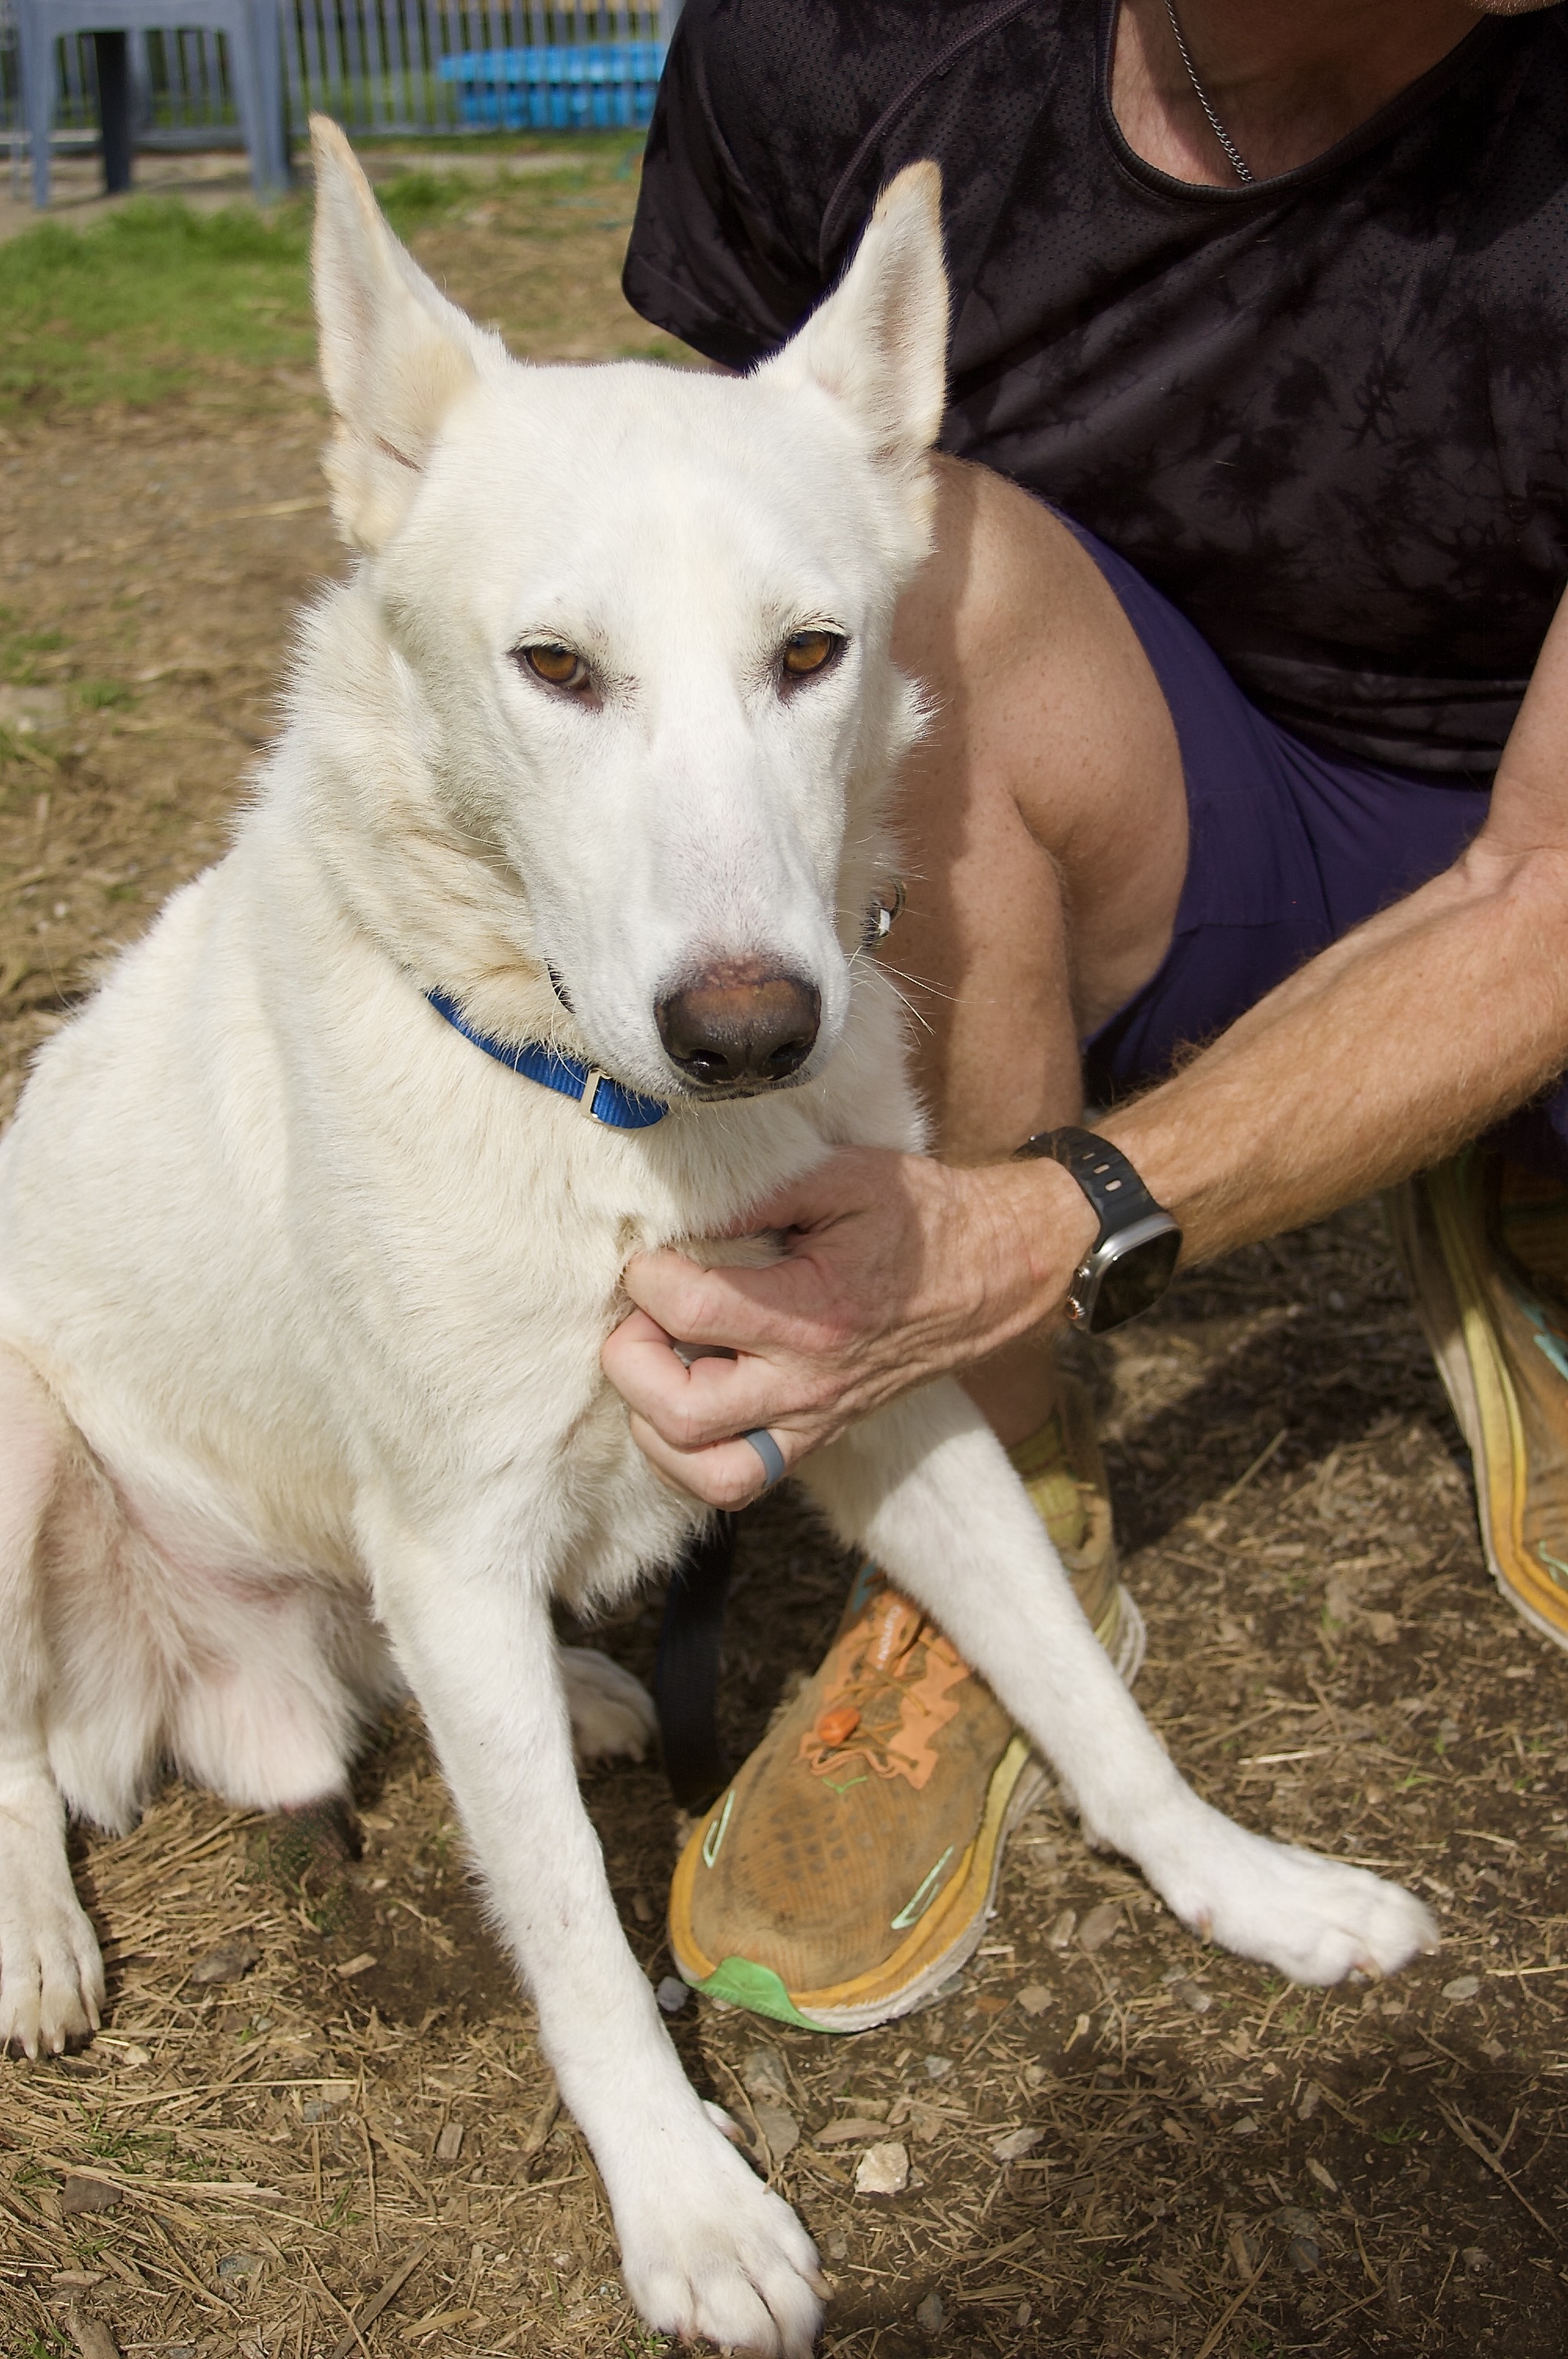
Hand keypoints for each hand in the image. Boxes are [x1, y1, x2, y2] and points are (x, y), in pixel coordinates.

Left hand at [600, 1145, 1096, 1506]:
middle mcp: (811, 1383)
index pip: (690, 1310)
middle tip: (642, 1314)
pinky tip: (682, 1402)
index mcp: (816, 1311)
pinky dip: (689, 1456)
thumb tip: (682, 1206)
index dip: (646, 1275)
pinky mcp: (817, 1438)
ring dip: (655, 1424)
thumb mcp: (846, 1175)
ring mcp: (814, 1421)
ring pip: (705, 1474)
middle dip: (631, 1358)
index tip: (654, 1251)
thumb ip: (761, 1189)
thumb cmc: (921, 1217)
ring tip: (658, 1366)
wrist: (998, 1271)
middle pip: (679, 1412)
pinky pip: (735, 1483)